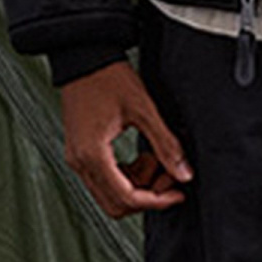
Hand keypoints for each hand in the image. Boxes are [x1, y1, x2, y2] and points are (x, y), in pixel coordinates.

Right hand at [60, 62, 191, 217]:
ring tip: (158, 159)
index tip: (177, 193)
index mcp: (93, 154)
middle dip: (147, 196)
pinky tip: (144, 155)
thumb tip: (184, 173)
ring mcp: (77, 158)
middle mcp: (80, 162)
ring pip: (110, 193)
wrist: (84, 57)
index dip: (156, 200)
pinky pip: (105, 178)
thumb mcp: (144, 110)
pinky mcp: (80, 152)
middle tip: (169, 176)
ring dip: (138, 185)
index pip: (125, 197)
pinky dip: (128, 175)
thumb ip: (166, 145)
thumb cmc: (108, 77)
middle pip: (115, 204)